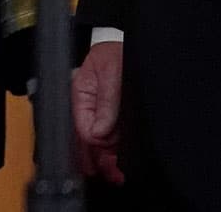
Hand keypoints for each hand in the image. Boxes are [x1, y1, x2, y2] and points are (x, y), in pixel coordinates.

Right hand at [73, 40, 124, 183]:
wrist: (141, 46)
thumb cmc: (119, 53)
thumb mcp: (112, 73)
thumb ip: (106, 102)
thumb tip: (99, 131)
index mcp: (80, 92)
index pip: (79, 124)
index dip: (93, 142)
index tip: (104, 155)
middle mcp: (87, 105)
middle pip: (84, 138)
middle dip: (94, 158)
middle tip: (109, 173)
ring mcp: (99, 112)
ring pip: (97, 142)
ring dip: (104, 159)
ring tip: (115, 174)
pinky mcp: (112, 118)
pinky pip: (108, 139)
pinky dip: (111, 153)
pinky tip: (116, 163)